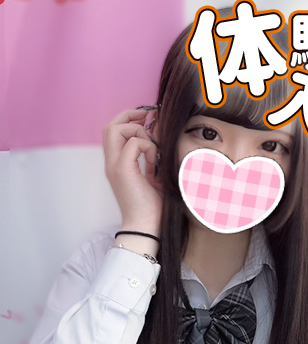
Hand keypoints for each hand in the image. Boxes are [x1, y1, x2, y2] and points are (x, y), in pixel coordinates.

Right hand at [103, 109, 162, 234]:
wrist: (145, 227)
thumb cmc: (151, 209)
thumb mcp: (154, 180)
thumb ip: (153, 163)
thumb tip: (162, 147)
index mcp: (116, 166)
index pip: (113, 133)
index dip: (127, 120)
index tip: (145, 119)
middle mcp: (111, 164)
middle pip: (109, 126)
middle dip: (129, 116)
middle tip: (147, 117)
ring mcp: (115, 166)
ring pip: (115, 129)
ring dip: (138, 132)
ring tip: (152, 152)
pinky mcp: (123, 170)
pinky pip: (134, 143)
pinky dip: (148, 148)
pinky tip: (154, 164)